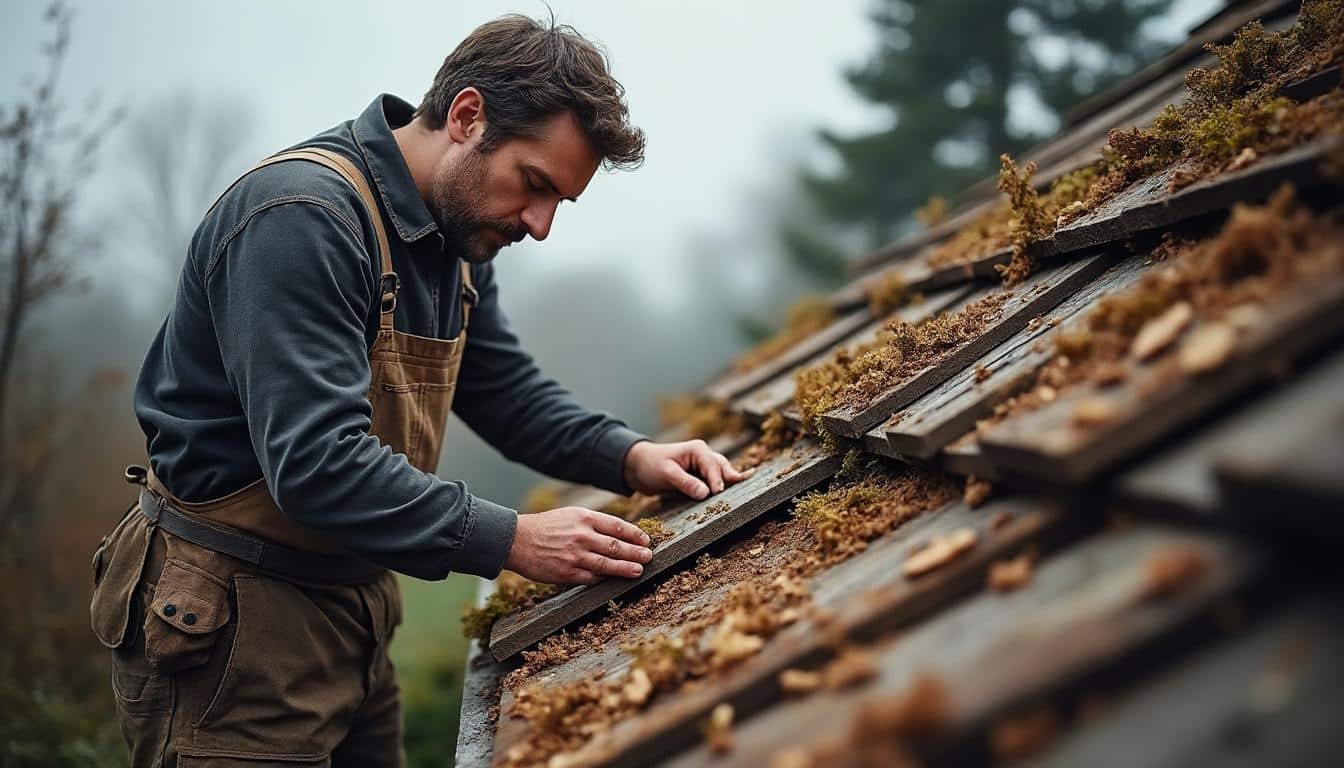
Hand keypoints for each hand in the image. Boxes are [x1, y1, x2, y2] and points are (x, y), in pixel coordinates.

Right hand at [503, 506, 653, 584]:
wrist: (516, 540)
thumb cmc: (545, 526)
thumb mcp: (570, 515)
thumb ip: (593, 523)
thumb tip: (618, 533)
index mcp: (584, 518)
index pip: (617, 526)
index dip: (635, 534)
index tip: (646, 540)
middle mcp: (581, 536)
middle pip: (616, 546)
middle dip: (636, 552)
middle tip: (649, 556)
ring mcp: (575, 556)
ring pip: (607, 564)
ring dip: (626, 568)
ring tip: (639, 570)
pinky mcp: (567, 573)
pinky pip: (592, 578)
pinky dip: (605, 579)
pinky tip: (615, 580)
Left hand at [622, 439, 746, 499]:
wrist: (638, 467)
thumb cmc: (651, 466)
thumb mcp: (667, 474)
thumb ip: (686, 483)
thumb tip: (705, 494)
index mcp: (698, 450)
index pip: (713, 466)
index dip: (717, 480)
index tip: (718, 493)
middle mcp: (705, 456)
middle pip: (724, 469)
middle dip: (732, 480)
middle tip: (744, 494)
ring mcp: (704, 468)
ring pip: (722, 476)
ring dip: (728, 486)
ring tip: (742, 497)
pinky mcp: (701, 478)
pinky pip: (715, 484)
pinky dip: (720, 491)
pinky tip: (729, 500)